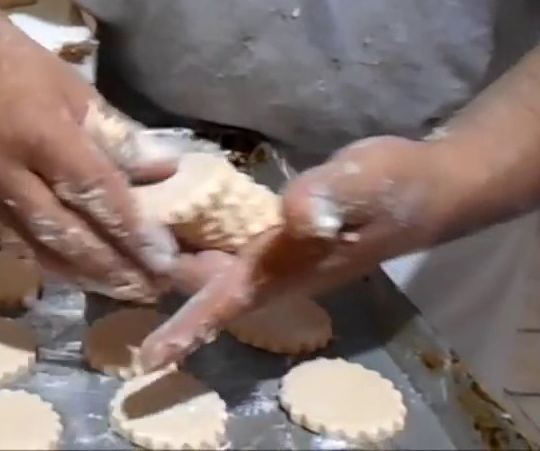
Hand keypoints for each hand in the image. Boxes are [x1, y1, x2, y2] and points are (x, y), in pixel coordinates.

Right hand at [0, 23, 184, 301]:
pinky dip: (52, 266)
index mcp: (40, 135)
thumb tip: (164, 171)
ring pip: (39, 249)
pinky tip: (82, 278)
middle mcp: (9, 172)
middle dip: (113, 266)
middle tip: (154, 287)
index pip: (93, 191)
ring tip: (126, 292)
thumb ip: (119, 135)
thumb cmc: (22, 67)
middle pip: (66, 232)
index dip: (130, 228)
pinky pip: (18, 245)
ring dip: (85, 276)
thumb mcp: (77, 91)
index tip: (165, 257)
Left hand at [138, 135, 457, 369]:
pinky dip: (197, 241)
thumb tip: (295, 214)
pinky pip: (230, 249)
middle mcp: (277, 271)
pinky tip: (171, 223)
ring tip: (125, 252)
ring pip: (216, 274)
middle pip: (207, 292)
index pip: (226, 304)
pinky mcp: (283, 237)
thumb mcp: (366, 181)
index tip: (148, 359)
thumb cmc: (397, 185)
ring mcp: (280, 257)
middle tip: (107, 270)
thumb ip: (331, 196)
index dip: (187, 328)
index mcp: (286, 267)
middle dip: (161, 292)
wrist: (431, 185)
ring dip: (176, 268)